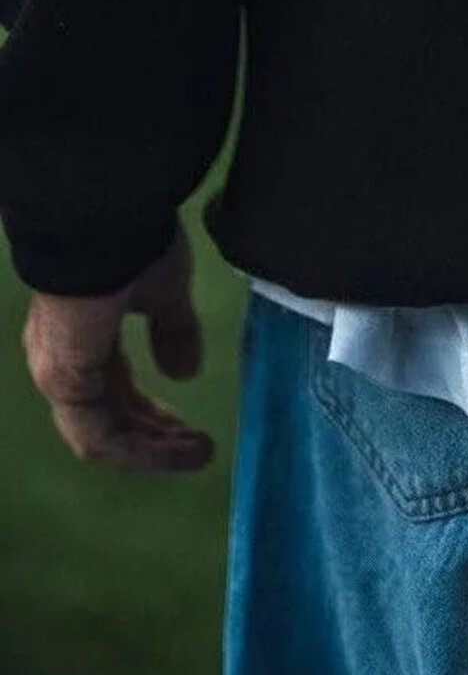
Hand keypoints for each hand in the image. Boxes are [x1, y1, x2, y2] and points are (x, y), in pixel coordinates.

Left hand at [21, 225, 215, 473]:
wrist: (103, 221)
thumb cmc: (133, 246)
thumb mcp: (165, 291)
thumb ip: (173, 331)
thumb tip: (184, 372)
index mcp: (81, 338)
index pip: (113, 392)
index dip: (152, 415)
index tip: (191, 428)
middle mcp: (63, 362)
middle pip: (109, 419)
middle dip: (156, 437)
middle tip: (199, 447)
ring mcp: (61, 373)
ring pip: (104, 433)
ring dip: (152, 449)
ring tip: (199, 452)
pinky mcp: (67, 381)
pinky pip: (99, 433)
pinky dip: (138, 448)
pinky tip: (173, 448)